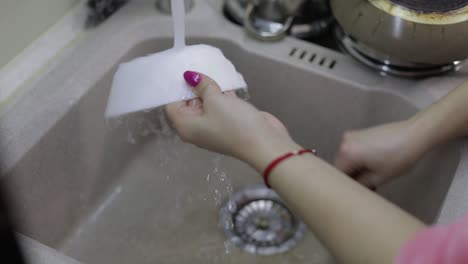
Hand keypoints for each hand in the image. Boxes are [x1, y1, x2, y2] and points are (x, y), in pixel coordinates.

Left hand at [165, 71, 299, 170]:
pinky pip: (220, 105)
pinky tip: (224, 77)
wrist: (265, 143)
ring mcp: (214, 125)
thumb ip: (201, 85)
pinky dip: (221, 93)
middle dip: (192, 85)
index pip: (172, 106)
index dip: (174, 88)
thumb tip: (189, 76)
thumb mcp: (215, 100)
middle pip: (188, 103)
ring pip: (206, 103)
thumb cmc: (234, 123)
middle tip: (193, 62)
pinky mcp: (229, 122)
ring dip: (208, 87)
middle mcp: (197, 128)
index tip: (178, 68)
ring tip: (207, 64)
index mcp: (186, 126)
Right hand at [334, 120, 426, 188]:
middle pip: (341, 165)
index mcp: (346, 153)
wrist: (414, 135)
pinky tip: (374, 163)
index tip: (358, 191)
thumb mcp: (379, 178)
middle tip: (367, 186)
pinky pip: (353, 150)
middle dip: (352, 176)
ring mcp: (351, 135)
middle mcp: (344, 142)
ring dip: (356, 167)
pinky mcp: (359, 133)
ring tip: (373, 175)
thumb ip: (361, 185)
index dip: (347, 186)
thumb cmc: (398, 157)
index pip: (339, 175)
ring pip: (347, 158)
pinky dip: (359, 158)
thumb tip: (355, 188)